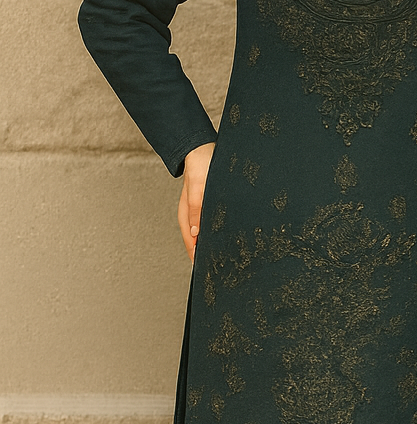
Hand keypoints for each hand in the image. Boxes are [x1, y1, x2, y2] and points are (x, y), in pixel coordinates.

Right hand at [177, 142, 215, 262]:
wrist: (201, 150)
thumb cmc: (200, 168)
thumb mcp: (198, 190)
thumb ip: (196, 211)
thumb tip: (196, 233)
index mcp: (186, 215)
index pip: (191, 243)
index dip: (198, 258)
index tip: (206, 273)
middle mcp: (191, 216)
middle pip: (197, 243)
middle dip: (204, 256)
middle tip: (218, 271)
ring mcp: (198, 212)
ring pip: (203, 235)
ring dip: (210, 246)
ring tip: (221, 260)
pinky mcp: (206, 206)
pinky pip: (209, 225)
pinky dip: (214, 234)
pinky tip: (223, 239)